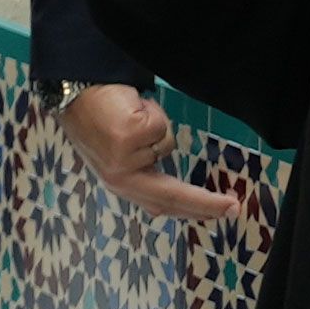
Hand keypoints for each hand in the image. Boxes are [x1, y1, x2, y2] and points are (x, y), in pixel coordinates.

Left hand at [54, 84, 255, 229]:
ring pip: (166, 143)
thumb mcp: (119, 157)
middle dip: (205, 201)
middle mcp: (121, 178)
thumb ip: (144, 177)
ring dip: (155, 127)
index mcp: (122, 185)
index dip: (195, 211)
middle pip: (173, 193)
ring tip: (131, 117)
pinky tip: (128, 108)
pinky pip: (159, 125)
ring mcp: (124, 158)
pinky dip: (150, 111)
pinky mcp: (128, 136)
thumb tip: (169, 204)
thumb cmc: (98, 121)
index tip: (223, 214)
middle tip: (233, 206)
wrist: (76, 94)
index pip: (164, 204)